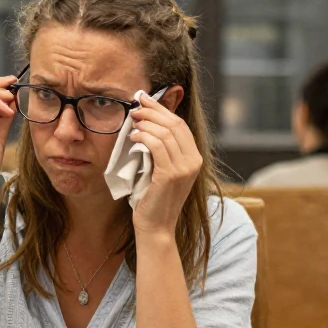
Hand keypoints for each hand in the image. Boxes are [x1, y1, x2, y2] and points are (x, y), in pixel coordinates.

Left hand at [127, 93, 202, 235]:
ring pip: (166, 133)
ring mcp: (184, 168)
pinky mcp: (170, 175)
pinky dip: (144, 137)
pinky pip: (157, 146)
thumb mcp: (162, 170)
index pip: (180, 125)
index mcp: (195, 158)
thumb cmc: (154, 199)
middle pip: (175, 125)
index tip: (145, 99)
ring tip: (133, 119)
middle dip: (154, 111)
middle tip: (136, 105)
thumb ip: (162, 150)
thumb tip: (148, 124)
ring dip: (147, 122)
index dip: (162, 110)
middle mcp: (194, 161)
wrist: (156, 227)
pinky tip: (133, 136)